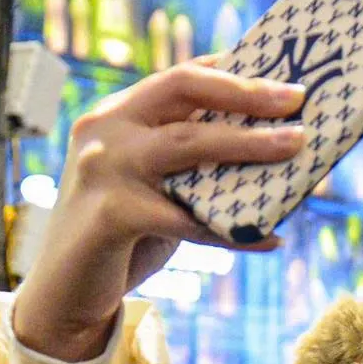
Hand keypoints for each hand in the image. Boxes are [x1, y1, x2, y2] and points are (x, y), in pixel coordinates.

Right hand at [10, 65, 307, 362]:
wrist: (65, 292)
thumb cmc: (123, 235)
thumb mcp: (155, 184)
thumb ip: (193, 161)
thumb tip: (274, 149)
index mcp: (117, 113)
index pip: (181, 75)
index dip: (234, 70)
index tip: (282, 76)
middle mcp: (105, 128)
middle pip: (183, 90)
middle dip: (246, 91)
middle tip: (297, 98)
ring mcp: (103, 168)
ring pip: (188, 144)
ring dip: (249, 144)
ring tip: (296, 146)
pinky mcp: (110, 214)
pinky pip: (187, 218)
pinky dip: (232, 231)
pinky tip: (268, 238)